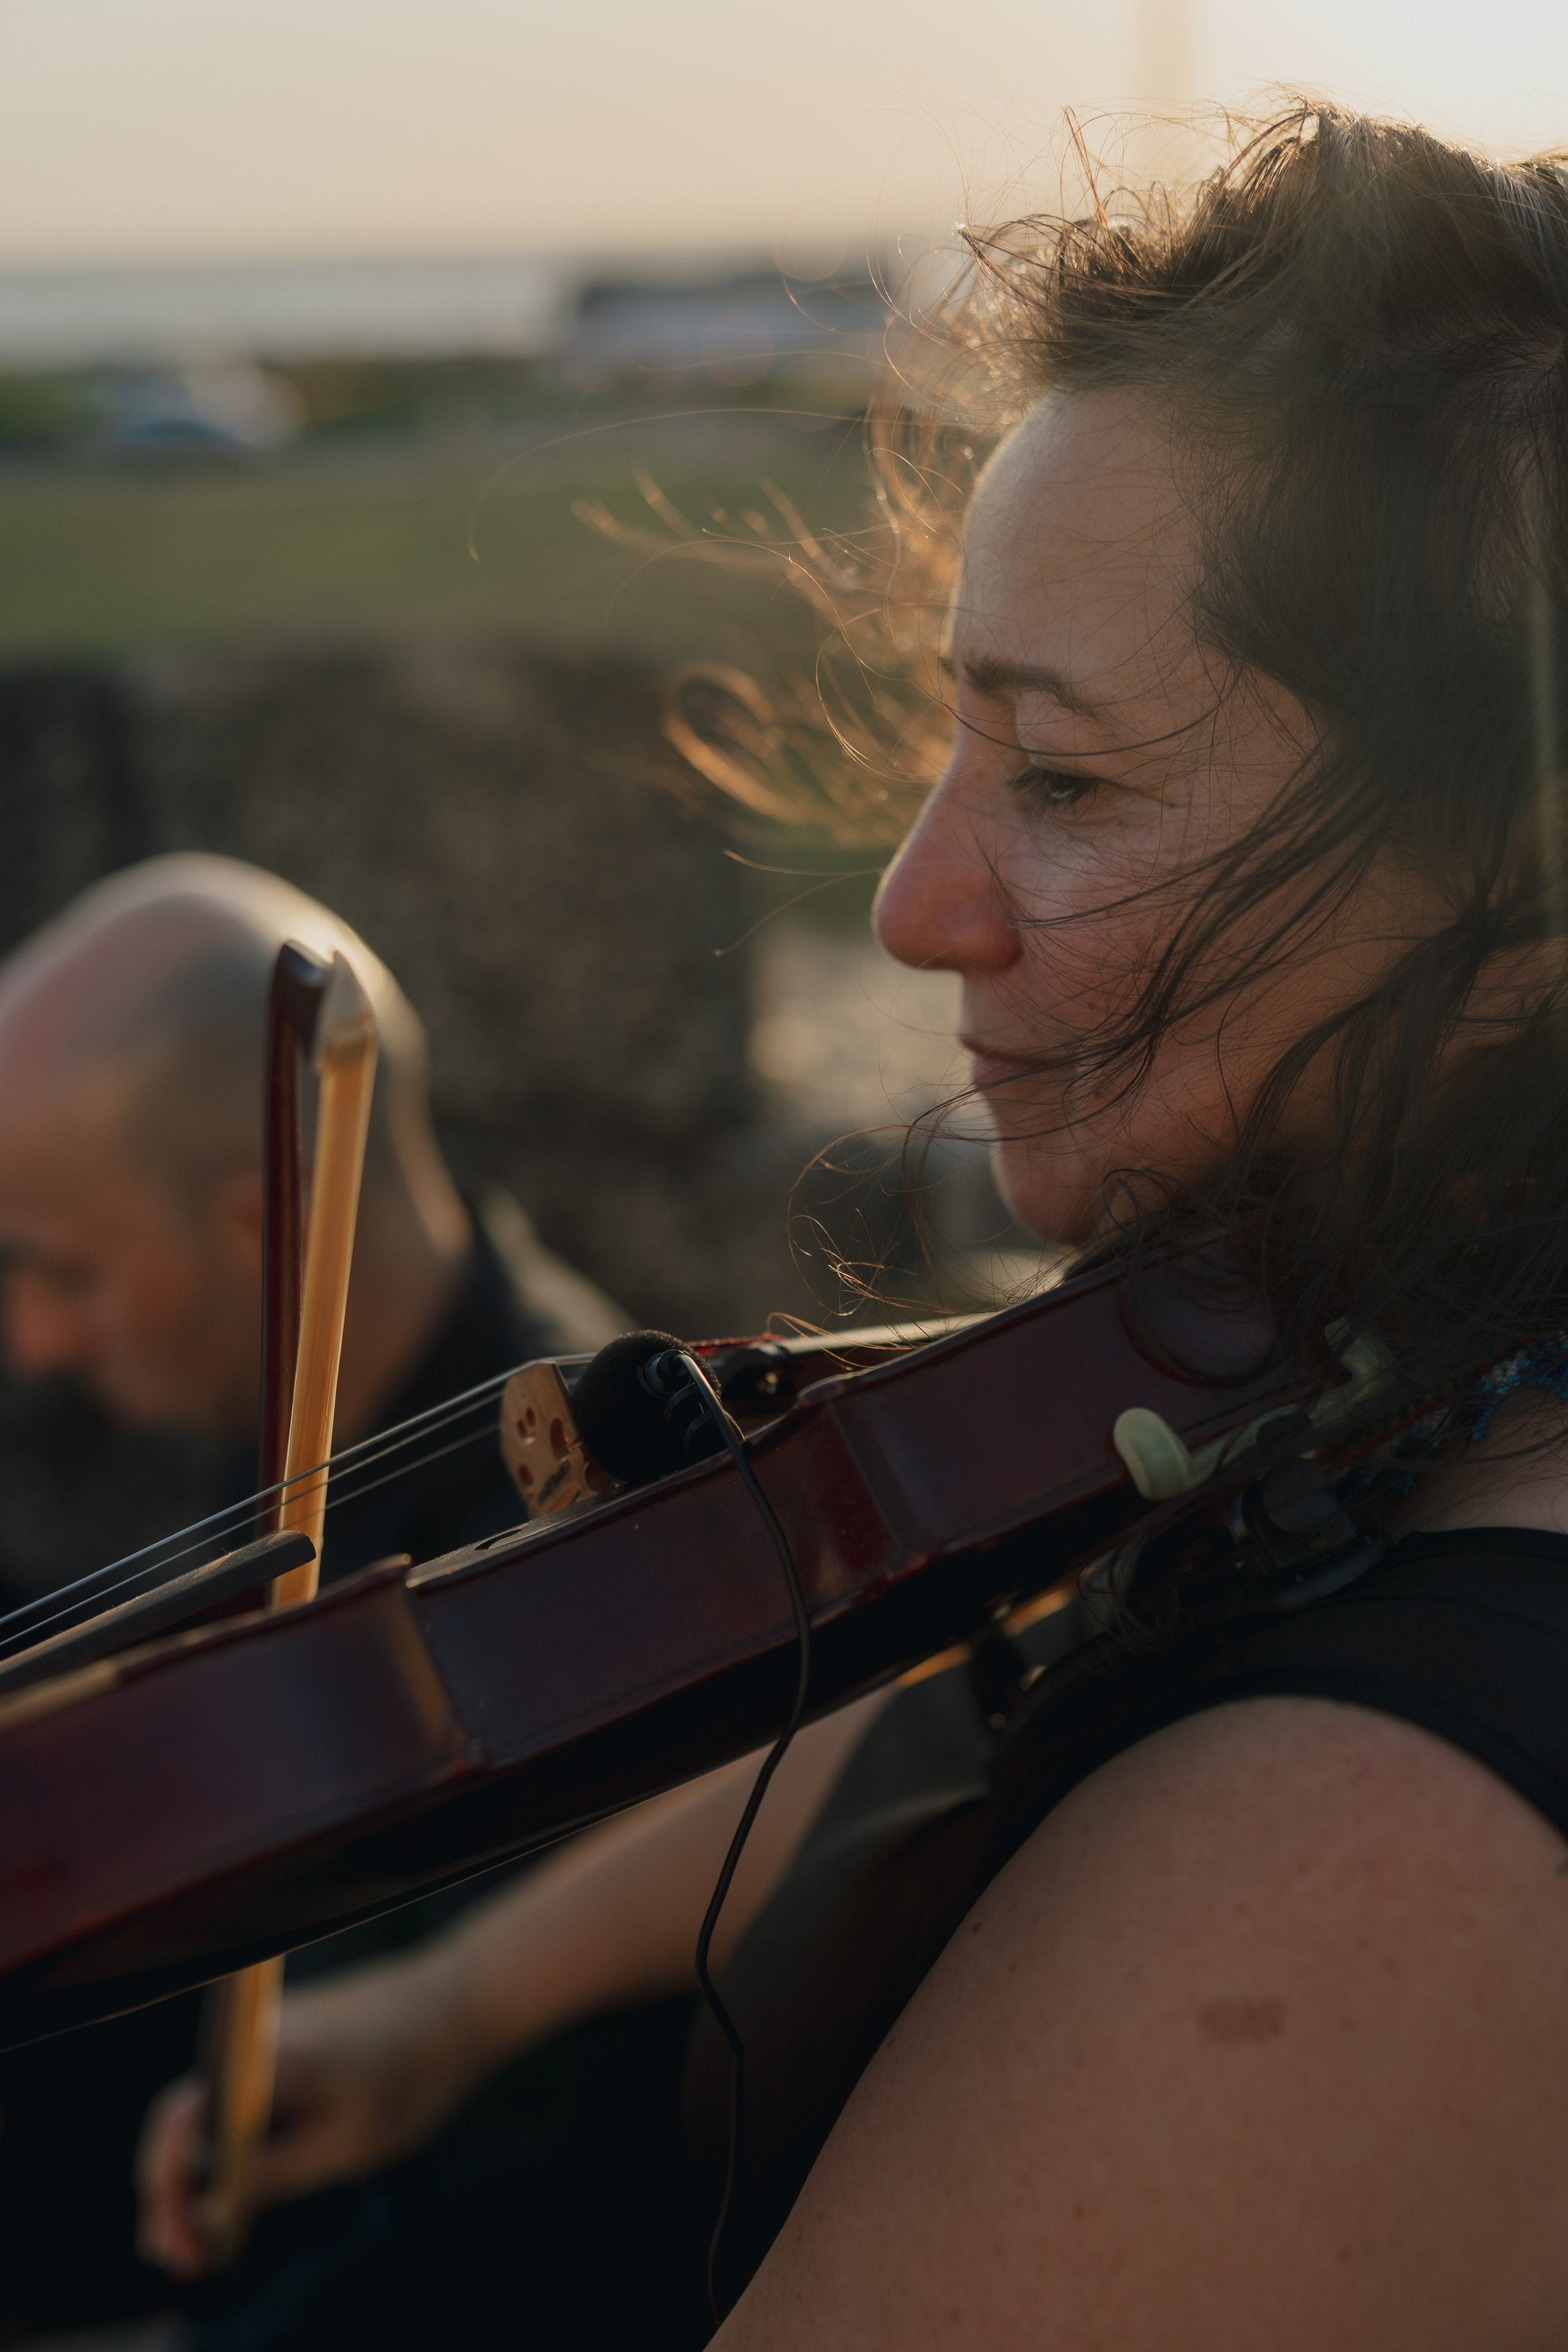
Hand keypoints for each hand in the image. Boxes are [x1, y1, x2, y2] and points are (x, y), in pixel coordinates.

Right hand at [135, 1949, 482, 2278]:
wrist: (454, 2002)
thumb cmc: (410, 2071)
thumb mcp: (348, 2144)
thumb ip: (278, 2173)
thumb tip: (213, 2209)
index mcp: (263, 2059)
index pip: (178, 2125)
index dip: (164, 2193)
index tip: (179, 2249)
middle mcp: (248, 2040)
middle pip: (180, 2123)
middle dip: (171, 2195)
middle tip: (187, 2259)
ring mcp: (259, 2040)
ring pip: (205, 2113)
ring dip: (196, 2175)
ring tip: (202, 2243)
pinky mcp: (276, 2047)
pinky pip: (234, 2100)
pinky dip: (226, 2149)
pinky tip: (235, 2195)